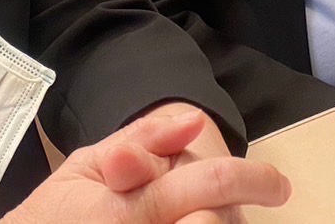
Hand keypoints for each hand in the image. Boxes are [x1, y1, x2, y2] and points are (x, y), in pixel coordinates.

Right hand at [2, 105, 288, 223]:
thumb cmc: (56, 212)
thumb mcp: (87, 163)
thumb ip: (142, 140)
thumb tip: (193, 121)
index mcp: (129, 208)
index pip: (205, 185)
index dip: (250, 180)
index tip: (278, 185)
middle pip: (215, 223)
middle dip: (236, 215)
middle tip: (255, 203)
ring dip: (221, 223)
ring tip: (216, 213)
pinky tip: (201, 219)